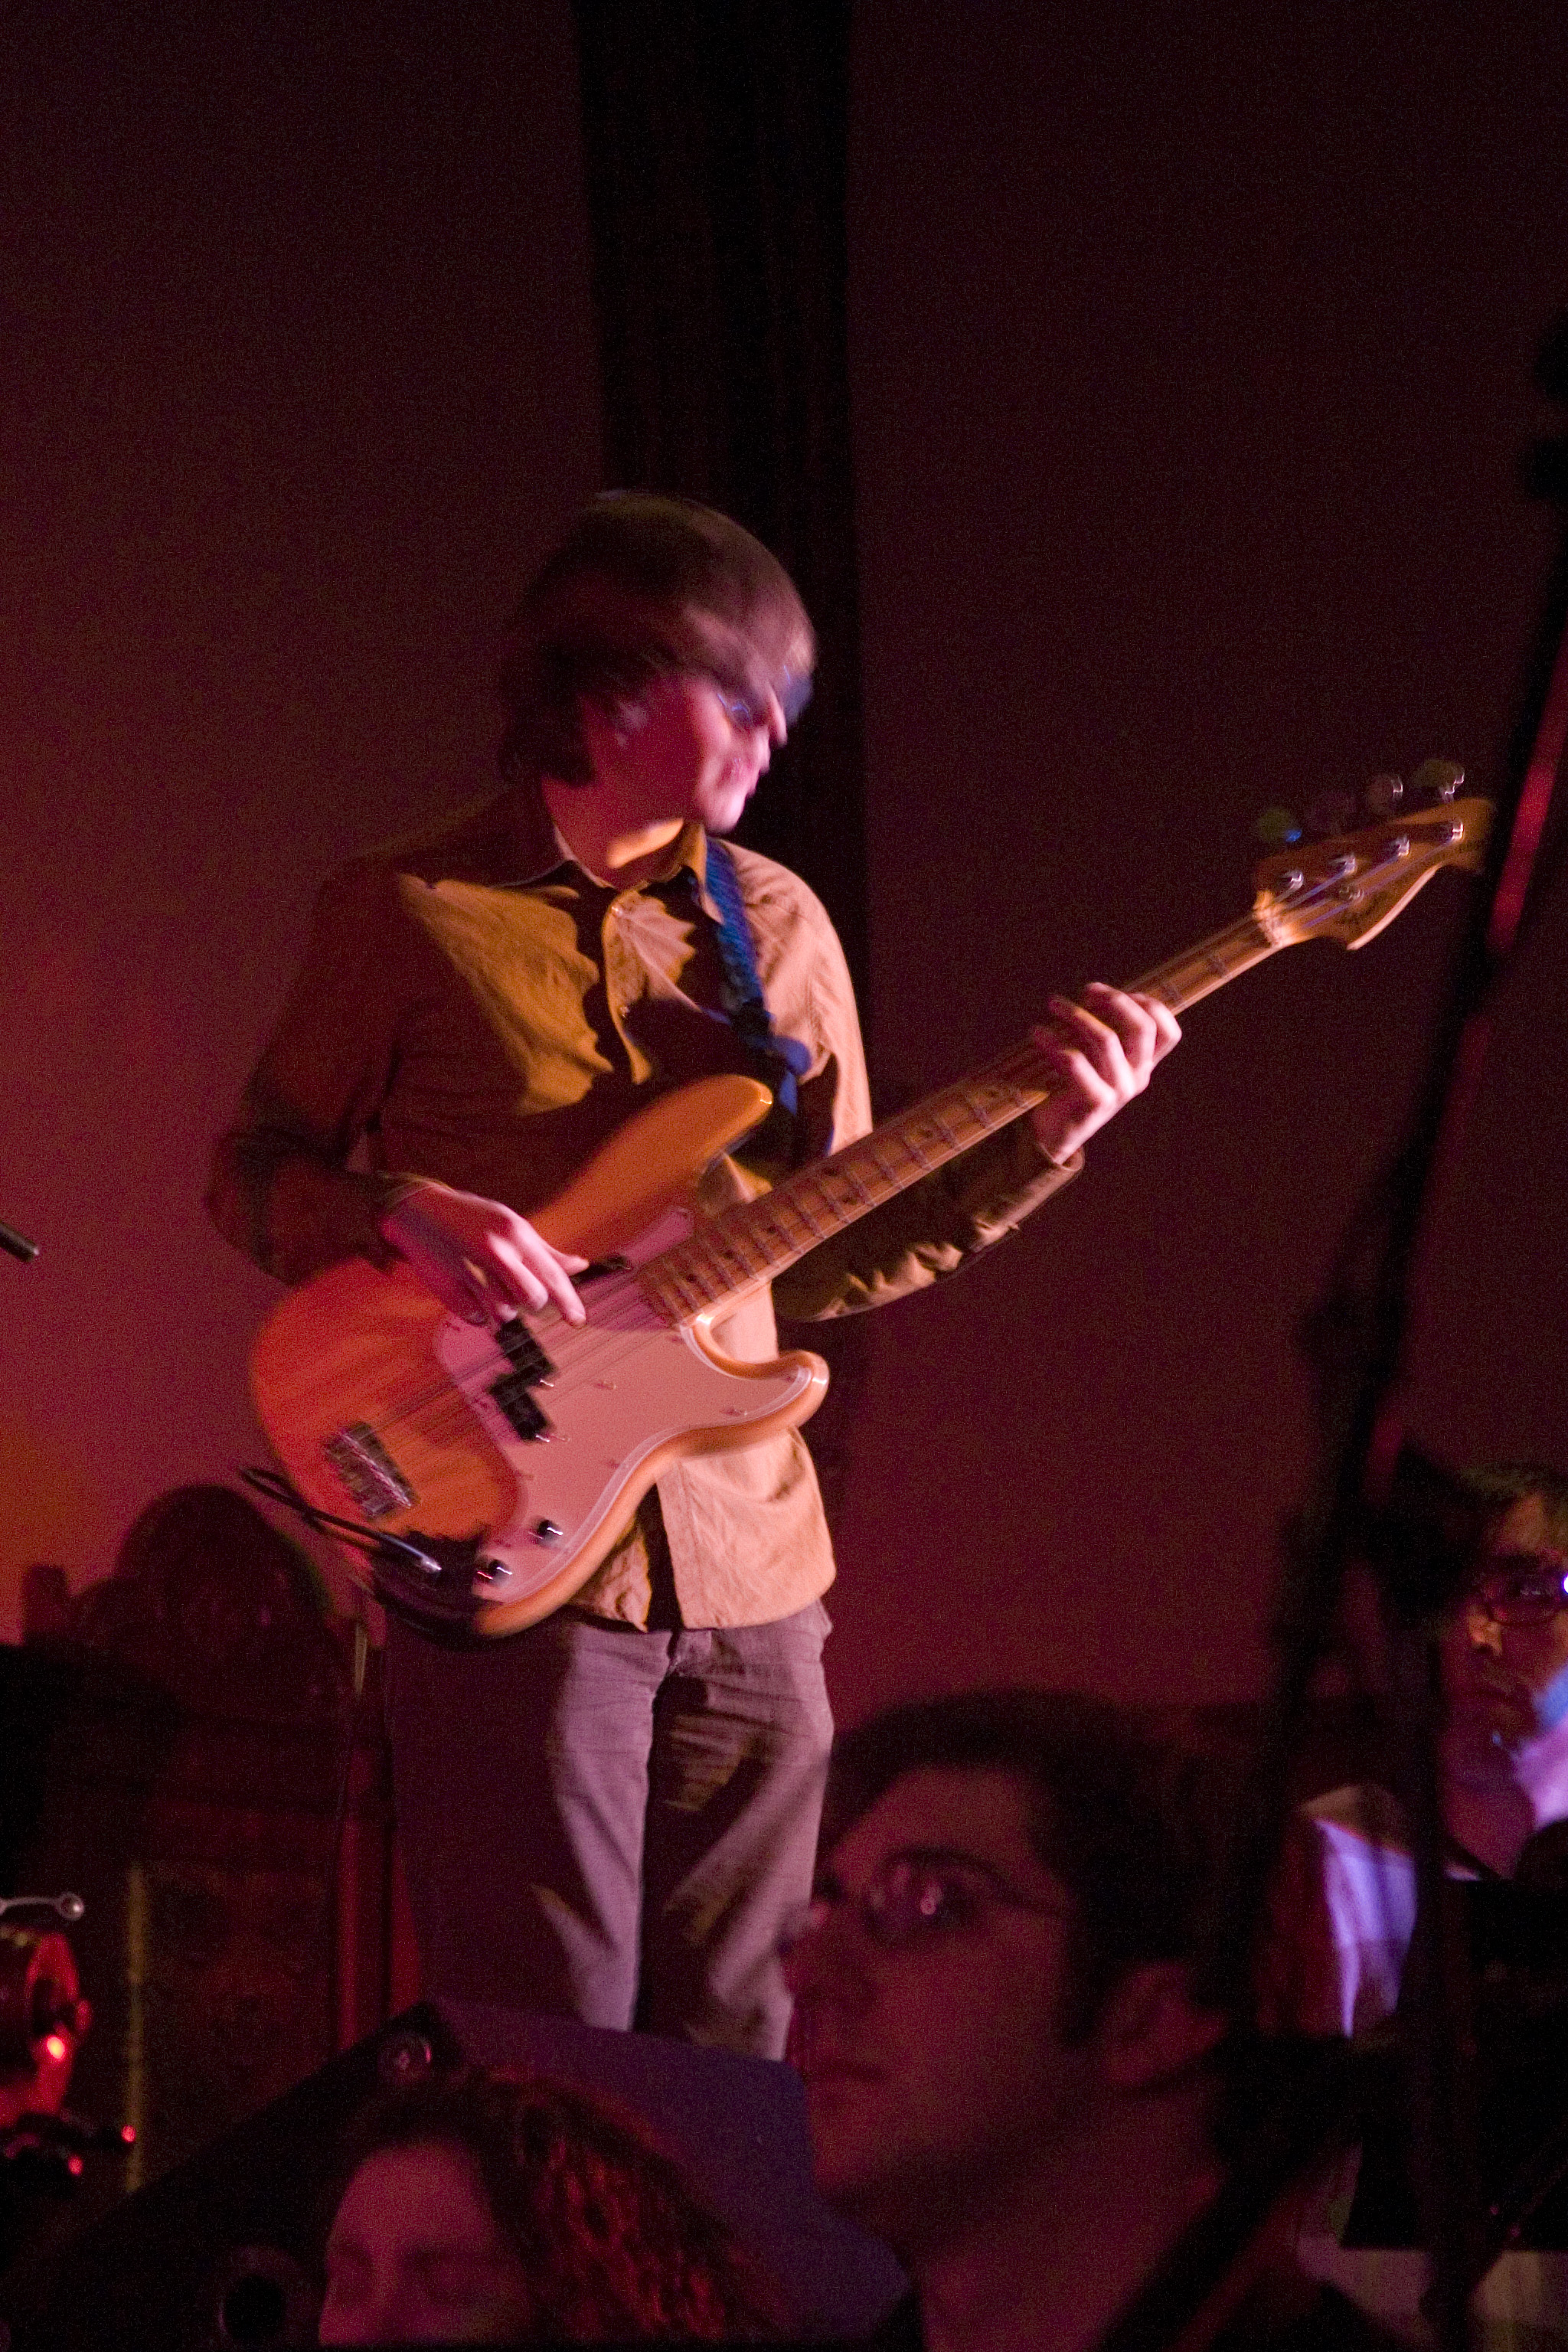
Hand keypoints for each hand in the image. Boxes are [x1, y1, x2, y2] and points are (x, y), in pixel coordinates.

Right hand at [379, 1183, 588, 1326]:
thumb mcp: (511, 1225)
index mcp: (515, 1233)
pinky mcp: (447, 1291)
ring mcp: (469, 1271)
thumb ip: (546, 1251)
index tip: (578, 1321)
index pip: (551, 1276)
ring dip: (501, 1306)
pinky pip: (476, 1318)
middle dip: (531, 1303)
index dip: (569, 1302)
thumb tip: (581, 1265)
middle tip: (517, 1290)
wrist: (418, 1211)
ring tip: (486, 1282)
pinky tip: (466, 1286)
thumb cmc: (472, 1218)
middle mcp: (494, 1251)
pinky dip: (476, 1309)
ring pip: (504, 1314)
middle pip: (532, 1300)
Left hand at [1028, 984, 1180, 1165]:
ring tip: (1054, 1004)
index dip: (1148, 1005)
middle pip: (1143, 1028)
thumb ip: (1103, 1032)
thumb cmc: (1070, 1086)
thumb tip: (1094, 994)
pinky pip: (1076, 1062)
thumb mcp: (1094, 1057)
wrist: (1053, 1135)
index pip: (1168, 1032)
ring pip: (1107, 1040)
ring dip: (1077, 1014)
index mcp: (1143, 1065)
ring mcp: (1119, 1092)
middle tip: (1086, 991)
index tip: (1116, 993)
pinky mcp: (1096, 1104)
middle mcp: (1138, 1078)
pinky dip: (1054, 1042)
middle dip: (1115, 1000)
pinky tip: (1037, 1033)